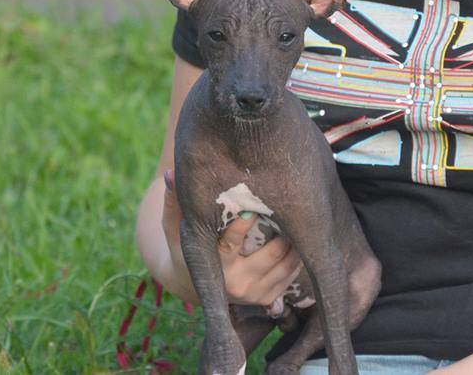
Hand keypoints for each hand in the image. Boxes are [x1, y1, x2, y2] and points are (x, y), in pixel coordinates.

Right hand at [162, 170, 303, 307]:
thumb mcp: (175, 227)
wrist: (193, 283)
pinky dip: (299, 255)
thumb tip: (169, 173)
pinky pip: (292, 274)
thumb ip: (174, 202)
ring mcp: (254, 294)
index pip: (233, 242)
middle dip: (286, 228)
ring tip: (303, 215)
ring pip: (288, 263)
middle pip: (272, 253)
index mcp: (215, 266)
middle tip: (293, 202)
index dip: (247, 220)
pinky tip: (302, 234)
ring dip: (298, 240)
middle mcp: (236, 285)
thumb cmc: (185, 246)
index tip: (257, 201)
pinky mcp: (267, 298)